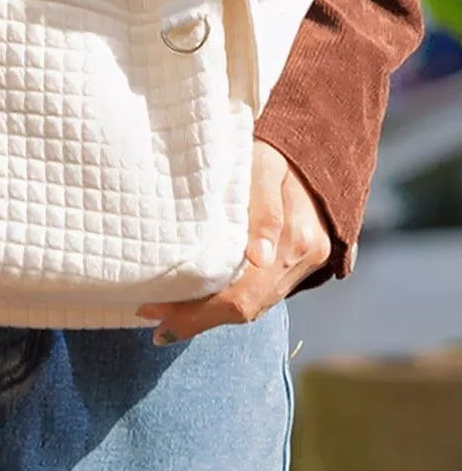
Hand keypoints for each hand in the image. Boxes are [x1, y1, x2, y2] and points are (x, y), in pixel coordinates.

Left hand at [137, 140, 331, 344]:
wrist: (315, 147)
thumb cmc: (277, 152)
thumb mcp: (265, 167)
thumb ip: (264, 210)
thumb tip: (259, 257)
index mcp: (294, 238)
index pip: (240, 295)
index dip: (197, 313)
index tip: (156, 315)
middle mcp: (303, 258)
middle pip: (246, 307)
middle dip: (197, 320)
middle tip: (156, 324)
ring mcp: (305, 264)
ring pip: (255, 306)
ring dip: (212, 316)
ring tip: (170, 318)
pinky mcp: (302, 263)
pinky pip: (263, 294)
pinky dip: (231, 302)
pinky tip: (203, 302)